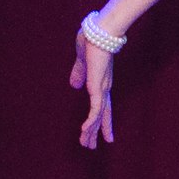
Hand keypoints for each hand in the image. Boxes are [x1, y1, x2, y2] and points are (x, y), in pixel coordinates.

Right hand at [70, 28, 114, 147]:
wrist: (99, 31)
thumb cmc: (92, 40)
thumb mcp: (82, 61)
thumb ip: (79, 73)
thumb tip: (74, 85)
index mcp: (101, 81)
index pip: (102, 106)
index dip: (102, 121)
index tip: (104, 135)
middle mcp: (104, 87)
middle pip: (102, 115)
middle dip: (97, 131)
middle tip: (93, 147)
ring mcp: (102, 87)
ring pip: (98, 116)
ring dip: (91, 131)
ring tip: (87, 145)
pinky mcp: (98, 86)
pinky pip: (95, 109)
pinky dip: (90, 121)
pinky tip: (86, 131)